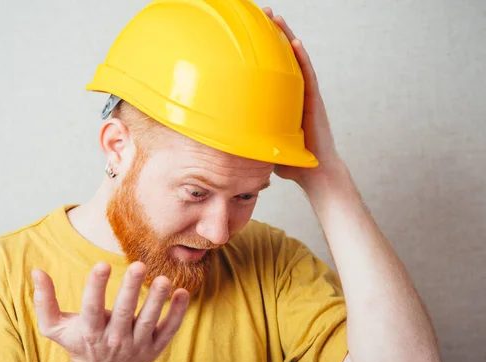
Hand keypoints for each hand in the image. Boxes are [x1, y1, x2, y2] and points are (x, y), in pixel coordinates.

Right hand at [32, 262, 189, 361]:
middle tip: (138, 265)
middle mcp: (114, 340)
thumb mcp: (55, 326)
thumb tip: (36, 271)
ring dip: (157, 300)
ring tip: (164, 279)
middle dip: (130, 289)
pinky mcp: (154, 348)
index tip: (102, 264)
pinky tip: (182, 293)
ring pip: (148, 322)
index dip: (96, 287)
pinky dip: (177, 314)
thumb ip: (44, 300)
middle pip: (124, 313)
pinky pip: (168, 330)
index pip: (92, 308)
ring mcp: (136, 345)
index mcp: (90, 332)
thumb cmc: (78, 343)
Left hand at [262, 7, 344, 188]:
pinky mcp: (314, 102)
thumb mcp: (261, 142)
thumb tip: (219, 135)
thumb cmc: (290, 160)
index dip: (260, 51)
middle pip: (282, 58)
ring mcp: (305, 96)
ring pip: (295, 61)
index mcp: (281, 100)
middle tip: (259, 13)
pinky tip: (294, 42)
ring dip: (286, 38)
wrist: (315, 173)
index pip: (269, 70)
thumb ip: (247, 133)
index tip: (246, 33)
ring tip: (275, 18)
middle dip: (271, 35)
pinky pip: (307, 76)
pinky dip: (301, 59)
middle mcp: (294, 94)